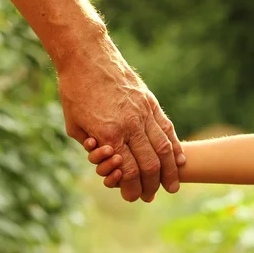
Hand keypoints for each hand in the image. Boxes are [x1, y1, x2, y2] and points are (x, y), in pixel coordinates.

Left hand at [57, 37, 184, 201]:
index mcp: (109, 133)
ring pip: (164, 148)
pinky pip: (167, 128)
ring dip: (170, 171)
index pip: (129, 171)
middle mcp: (131, 124)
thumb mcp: (73, 124)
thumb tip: (107, 160)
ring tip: (173, 185)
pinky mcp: (150, 101)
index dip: (133, 189)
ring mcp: (144, 112)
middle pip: (150, 164)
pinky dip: (175, 146)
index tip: (133, 197)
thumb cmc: (75, 90)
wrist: (87, 55)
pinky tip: (180, 159)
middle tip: (151, 196)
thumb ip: (90, 146)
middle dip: (152, 185)